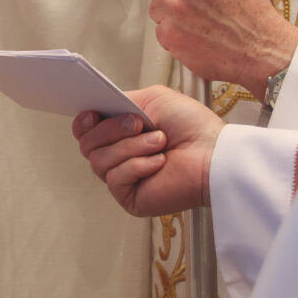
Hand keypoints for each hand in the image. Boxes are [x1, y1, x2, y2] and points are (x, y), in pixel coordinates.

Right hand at [71, 86, 221, 215]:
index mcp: (121, 133)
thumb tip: (96, 109)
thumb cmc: (193, 127)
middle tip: (138, 124)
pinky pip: (115, 178)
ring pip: (99, 160)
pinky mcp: (130, 197)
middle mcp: (119, 156)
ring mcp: (123, 178)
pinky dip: (138, 166)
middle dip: (111, 130)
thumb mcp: (152, 99)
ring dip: (131, 147)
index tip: (93, 115)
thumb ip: (120, 100)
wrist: (214, 152)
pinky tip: (159, 163)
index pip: (85, 132)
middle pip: (87, 145)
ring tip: (159, 143)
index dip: (83, 123)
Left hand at [146, 0, 297, 97]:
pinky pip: (159, 27)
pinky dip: (173, 33)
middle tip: (196, 0)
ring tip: (200, 18)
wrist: (263, 49)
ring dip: (170, 13)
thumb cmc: (249, 12)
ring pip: (155, 4)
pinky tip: (196, 33)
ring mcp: (175, 3)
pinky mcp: (169, 30)